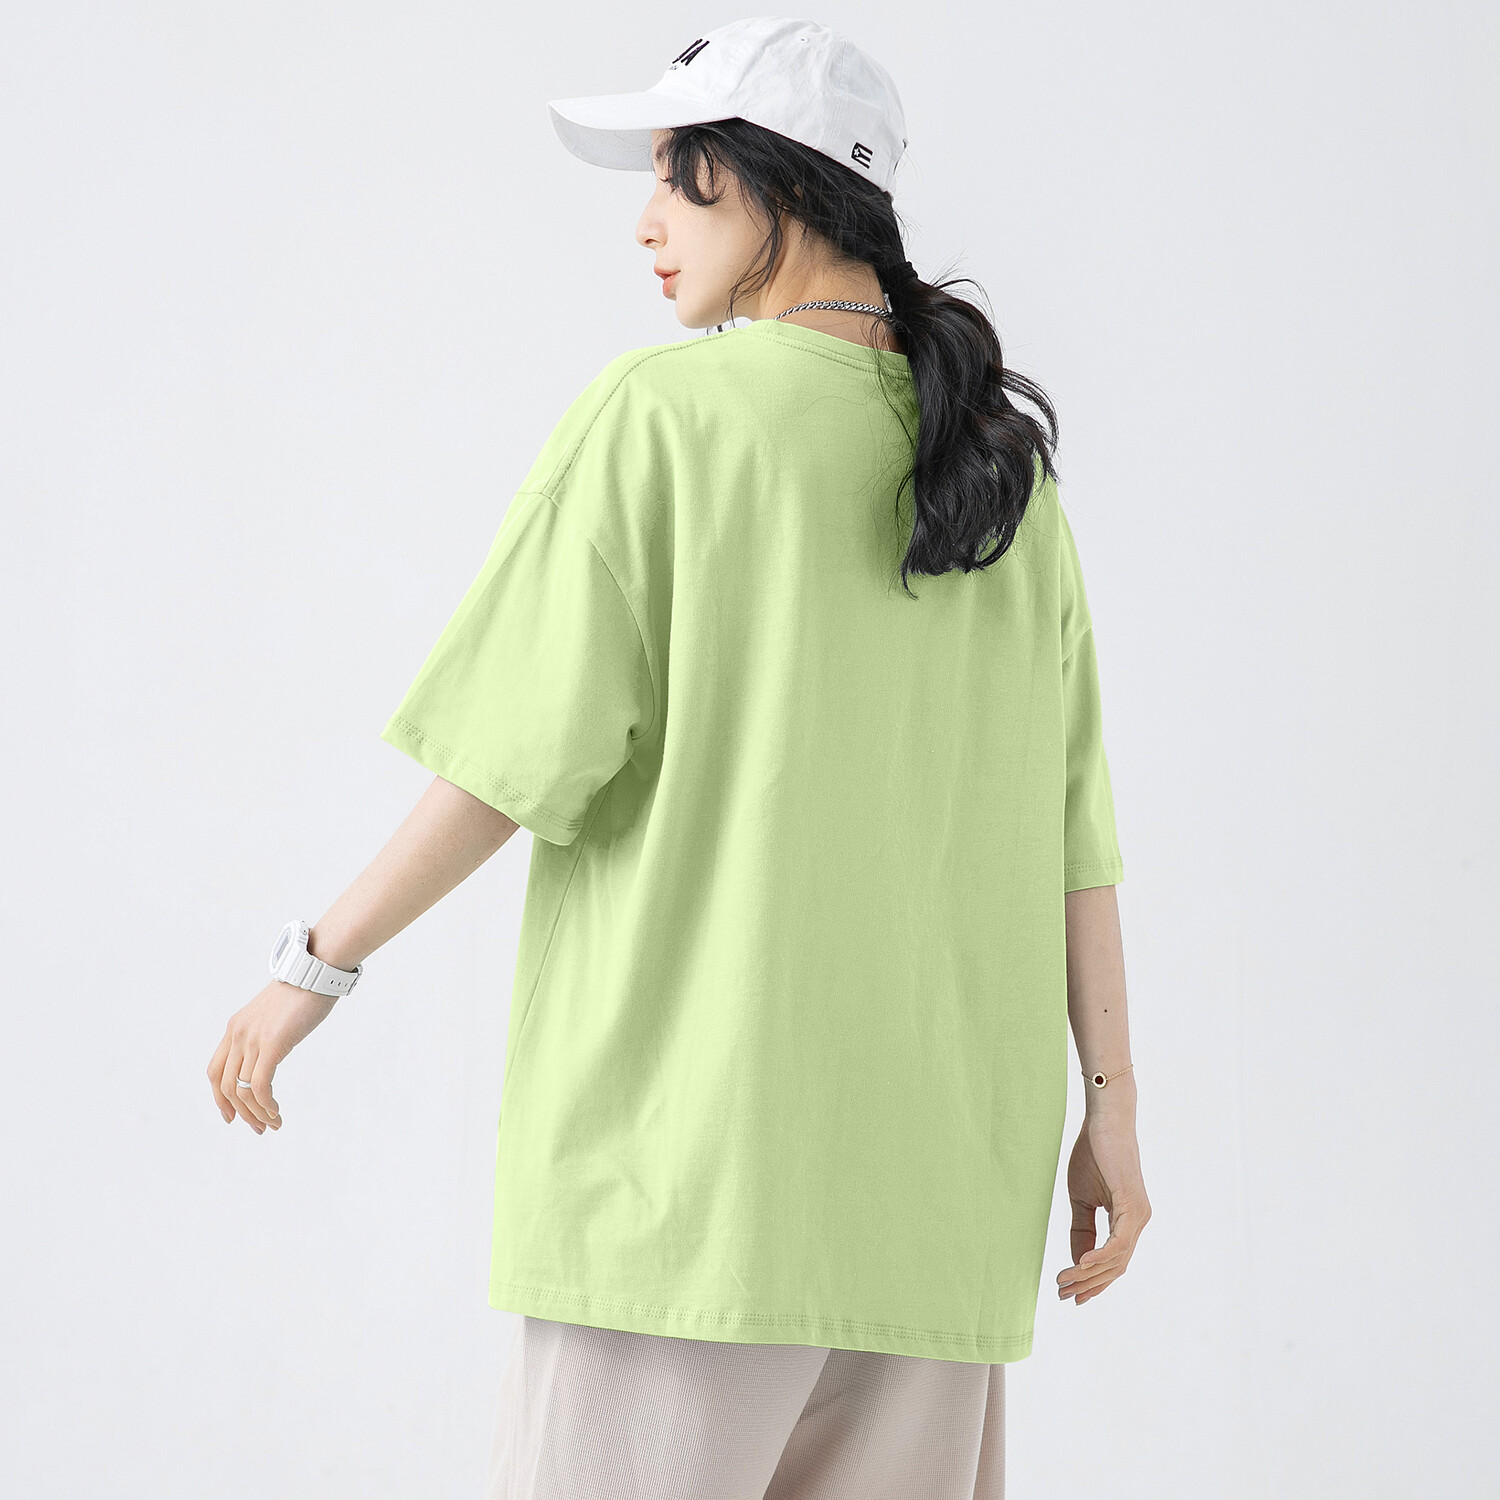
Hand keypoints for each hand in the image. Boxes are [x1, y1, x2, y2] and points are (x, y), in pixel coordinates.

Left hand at [207, 980, 337, 1132]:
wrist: (316, 969)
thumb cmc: (304, 990)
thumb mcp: (275, 1015)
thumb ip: (266, 1034)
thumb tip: (272, 1052)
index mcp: (235, 1027)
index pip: (215, 1071)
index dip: (220, 1099)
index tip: (233, 1117)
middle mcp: (237, 1034)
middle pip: (226, 1086)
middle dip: (241, 1113)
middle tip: (260, 1128)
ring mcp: (252, 1039)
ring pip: (242, 1090)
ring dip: (257, 1113)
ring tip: (273, 1124)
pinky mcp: (271, 1043)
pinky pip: (259, 1085)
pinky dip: (266, 1105)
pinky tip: (276, 1111)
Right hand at [1056, 1107, 1150, 1304]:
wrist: (1103, 1122)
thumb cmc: (1093, 1155)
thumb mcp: (1081, 1199)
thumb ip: (1082, 1229)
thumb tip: (1078, 1261)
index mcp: (1128, 1221)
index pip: (1114, 1262)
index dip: (1094, 1282)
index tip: (1071, 1295)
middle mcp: (1139, 1221)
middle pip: (1115, 1267)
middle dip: (1088, 1284)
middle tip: (1063, 1294)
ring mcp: (1139, 1215)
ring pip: (1117, 1259)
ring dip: (1089, 1274)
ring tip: (1064, 1281)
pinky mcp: (1132, 1205)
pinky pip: (1119, 1242)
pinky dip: (1100, 1256)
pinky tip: (1081, 1264)